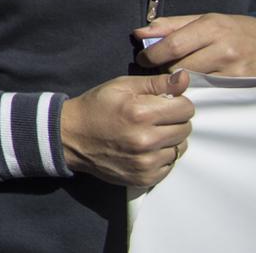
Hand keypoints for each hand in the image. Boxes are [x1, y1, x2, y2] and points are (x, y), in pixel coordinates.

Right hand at [60, 71, 193, 186]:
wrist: (70, 137)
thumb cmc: (96, 107)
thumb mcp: (121, 86)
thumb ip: (156, 82)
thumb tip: (185, 78)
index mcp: (141, 113)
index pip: (186, 108)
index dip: (176, 103)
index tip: (163, 103)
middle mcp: (146, 140)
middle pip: (186, 128)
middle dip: (174, 120)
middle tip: (154, 119)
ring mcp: (146, 162)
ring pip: (180, 148)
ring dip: (169, 140)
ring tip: (148, 134)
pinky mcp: (145, 178)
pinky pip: (170, 165)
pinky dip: (161, 156)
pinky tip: (145, 149)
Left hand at [136, 13, 255, 75]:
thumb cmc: (232, 29)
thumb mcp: (204, 19)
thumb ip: (170, 26)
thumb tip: (138, 33)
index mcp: (211, 27)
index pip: (172, 46)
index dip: (151, 55)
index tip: (142, 59)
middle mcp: (223, 49)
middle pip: (179, 67)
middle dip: (164, 68)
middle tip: (161, 67)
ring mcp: (233, 70)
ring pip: (191, 82)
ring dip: (179, 79)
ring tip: (180, 72)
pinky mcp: (238, 85)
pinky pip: (206, 91)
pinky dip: (195, 87)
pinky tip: (195, 80)